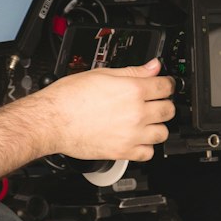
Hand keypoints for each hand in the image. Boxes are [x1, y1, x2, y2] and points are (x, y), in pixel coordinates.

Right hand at [41, 59, 175, 160]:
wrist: (52, 121)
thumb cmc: (70, 97)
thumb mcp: (102, 74)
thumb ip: (132, 72)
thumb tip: (152, 67)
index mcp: (133, 90)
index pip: (166, 86)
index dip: (167, 84)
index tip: (164, 86)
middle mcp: (136, 113)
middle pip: (168, 110)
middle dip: (164, 104)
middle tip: (155, 103)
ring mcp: (131, 134)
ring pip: (162, 133)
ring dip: (157, 127)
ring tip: (147, 123)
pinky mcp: (123, 152)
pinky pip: (148, 153)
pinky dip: (146, 147)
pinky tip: (138, 139)